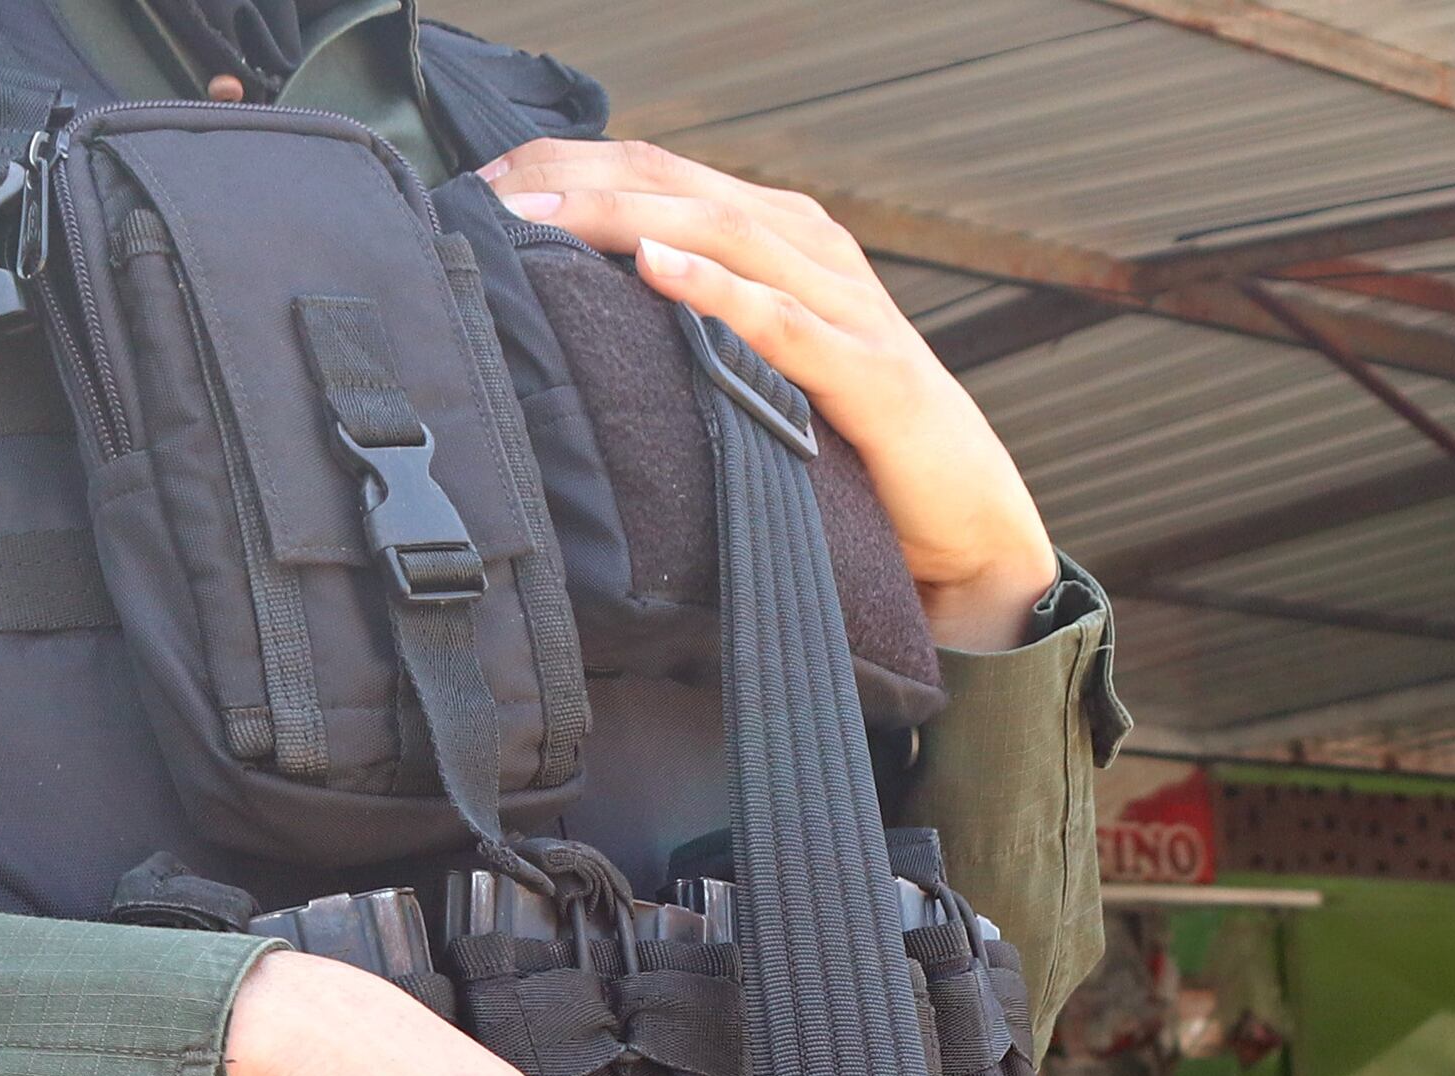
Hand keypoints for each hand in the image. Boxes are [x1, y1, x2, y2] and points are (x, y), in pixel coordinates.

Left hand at [486, 137, 1057, 647]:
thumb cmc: (861, 450)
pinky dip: (717, 290)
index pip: (661, 173)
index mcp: (783, 238)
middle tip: (485, 196)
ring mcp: (847, 306)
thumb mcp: (763, 369)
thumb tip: (580, 319)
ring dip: (623, 219)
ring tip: (542, 218)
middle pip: (678, 185)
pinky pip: (783, 322)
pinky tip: (656, 270)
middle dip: (575, 180)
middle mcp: (814, 250)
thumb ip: (696, 328)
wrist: (972, 529)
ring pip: (723, 233)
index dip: (569, 168)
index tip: (482, 191)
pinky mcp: (871, 375)